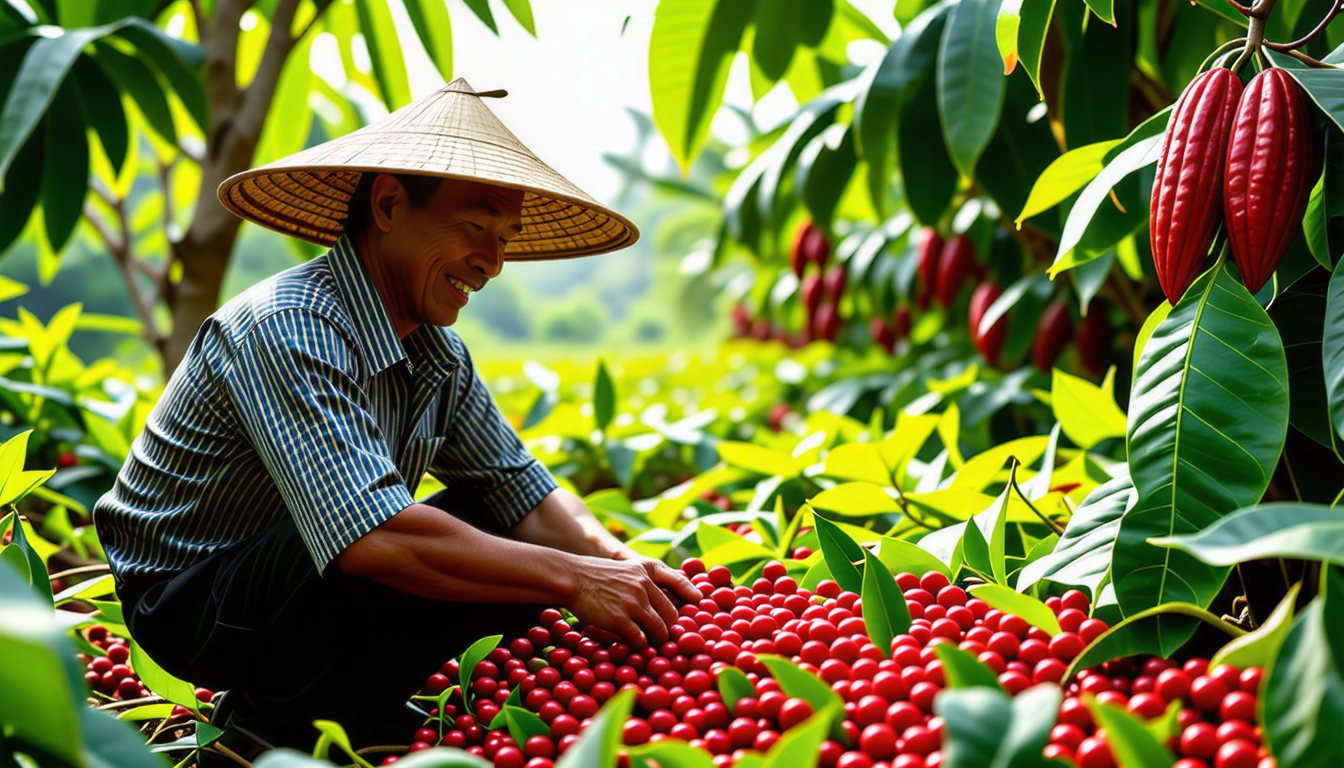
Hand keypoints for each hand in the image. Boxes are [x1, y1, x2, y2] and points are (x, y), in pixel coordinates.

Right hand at [563, 554, 698, 649]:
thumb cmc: (599, 575)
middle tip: (668, 637)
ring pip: (660, 630)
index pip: (679, 582)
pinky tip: (634, 643)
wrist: (572, 577)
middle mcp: (644, 585)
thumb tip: (669, 597)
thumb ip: (648, 578)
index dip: (692, 594)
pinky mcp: (620, 620)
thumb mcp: (628, 567)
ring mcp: (633, 603)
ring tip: (653, 644)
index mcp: (648, 570)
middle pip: (672, 614)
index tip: (699, 604)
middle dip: (671, 628)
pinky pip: (640, 640)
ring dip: (658, 640)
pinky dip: (640, 645)